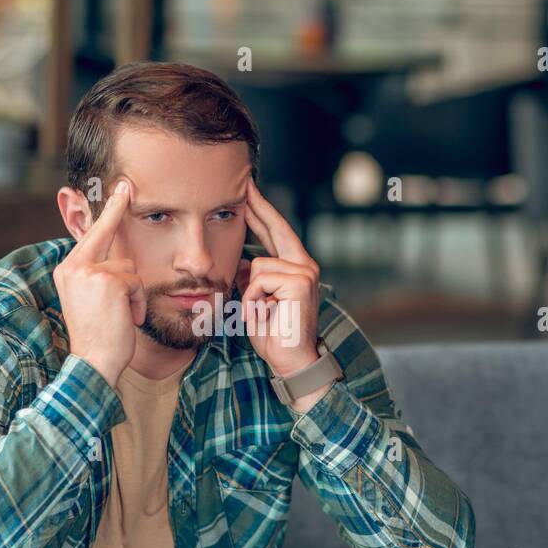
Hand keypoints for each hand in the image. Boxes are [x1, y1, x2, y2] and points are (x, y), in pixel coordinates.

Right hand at [53, 179, 144, 386]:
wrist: (94, 362)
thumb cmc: (97, 335)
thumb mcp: (90, 299)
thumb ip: (96, 274)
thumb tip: (118, 257)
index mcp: (67, 269)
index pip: (92, 233)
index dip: (109, 209)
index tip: (122, 185)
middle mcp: (73, 266)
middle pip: (113, 245)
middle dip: (122, 246)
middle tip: (125, 222)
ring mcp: (90, 272)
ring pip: (130, 268)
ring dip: (134, 294)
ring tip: (121, 316)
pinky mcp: (109, 281)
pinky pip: (137, 283)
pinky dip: (139, 303)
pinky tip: (127, 319)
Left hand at [234, 177, 321, 377]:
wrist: (291, 361)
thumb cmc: (273, 335)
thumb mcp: (256, 301)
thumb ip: (252, 278)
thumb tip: (241, 261)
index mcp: (297, 268)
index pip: (277, 232)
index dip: (262, 211)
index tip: (249, 190)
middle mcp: (305, 265)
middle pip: (276, 229)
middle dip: (258, 208)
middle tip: (244, 185)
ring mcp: (305, 272)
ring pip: (258, 265)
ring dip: (249, 293)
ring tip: (260, 312)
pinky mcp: (299, 281)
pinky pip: (259, 280)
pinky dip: (253, 300)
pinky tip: (264, 314)